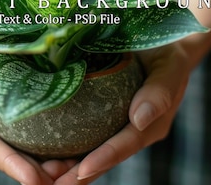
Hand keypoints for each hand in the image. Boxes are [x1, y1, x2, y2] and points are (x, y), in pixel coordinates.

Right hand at [0, 36, 76, 183]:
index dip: (11, 164)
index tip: (33, 179)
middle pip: (14, 154)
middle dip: (37, 173)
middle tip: (63, 180)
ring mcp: (12, 116)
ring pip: (31, 147)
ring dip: (51, 163)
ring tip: (75, 171)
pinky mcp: (30, 105)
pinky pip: (45, 127)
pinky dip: (60, 141)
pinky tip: (80, 147)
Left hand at [53, 42, 192, 183]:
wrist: (163, 40)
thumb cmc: (168, 50)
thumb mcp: (170, 65)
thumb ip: (159, 91)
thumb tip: (140, 119)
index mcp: (150, 124)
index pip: (124, 145)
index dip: (103, 159)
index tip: (81, 171)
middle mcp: (132, 130)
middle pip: (103, 157)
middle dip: (77, 175)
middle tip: (51, 184)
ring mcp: (116, 124)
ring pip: (90, 150)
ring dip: (66, 165)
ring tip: (40, 175)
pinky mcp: (102, 115)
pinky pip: (83, 132)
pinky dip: (64, 143)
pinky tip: (40, 149)